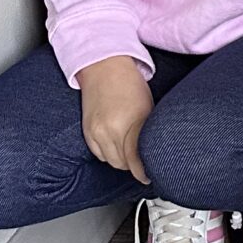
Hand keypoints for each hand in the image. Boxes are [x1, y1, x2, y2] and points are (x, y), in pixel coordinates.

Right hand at [76, 55, 154, 184]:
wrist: (104, 66)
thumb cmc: (130, 84)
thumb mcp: (148, 108)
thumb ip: (148, 132)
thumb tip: (155, 152)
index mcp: (129, 123)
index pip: (136, 160)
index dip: (144, 172)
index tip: (151, 175)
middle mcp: (109, 130)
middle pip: (123, 164)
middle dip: (135, 164)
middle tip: (144, 159)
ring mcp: (95, 132)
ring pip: (111, 161)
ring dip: (122, 159)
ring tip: (131, 148)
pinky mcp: (86, 132)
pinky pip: (99, 154)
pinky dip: (109, 153)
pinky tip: (117, 142)